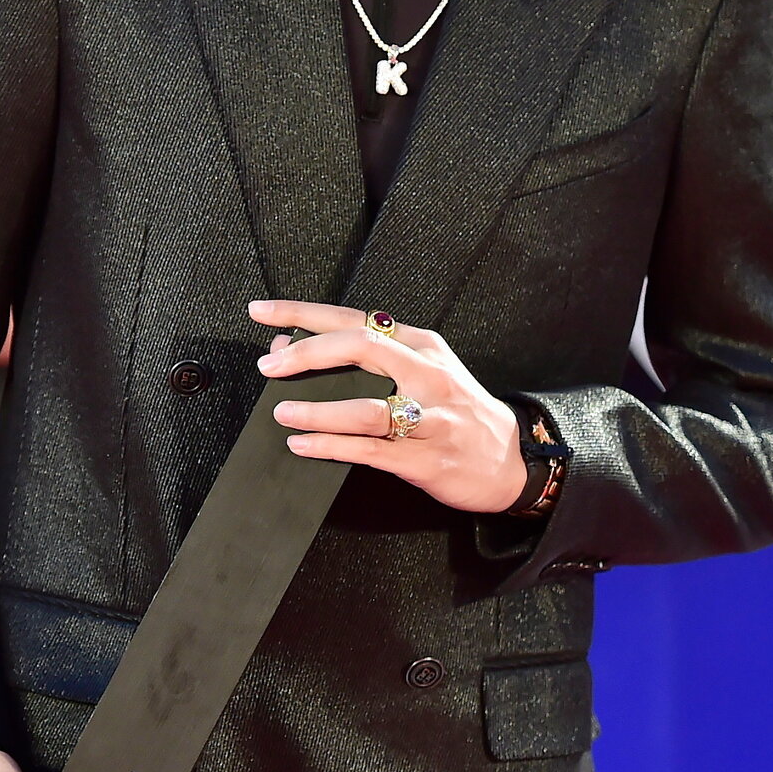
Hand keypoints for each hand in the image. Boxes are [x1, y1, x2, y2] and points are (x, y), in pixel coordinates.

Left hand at [250, 300, 526, 512]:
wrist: (510, 459)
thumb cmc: (457, 411)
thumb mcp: (422, 372)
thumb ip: (367, 359)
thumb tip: (293, 349)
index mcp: (422, 345)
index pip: (356, 319)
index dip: (304, 314)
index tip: (262, 312)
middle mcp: (427, 374)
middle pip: (362, 348)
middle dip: (308, 354)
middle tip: (268, 365)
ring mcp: (429, 418)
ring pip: (365, 407)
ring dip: (316, 410)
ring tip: (282, 413)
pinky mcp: (426, 458)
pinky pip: (370, 450)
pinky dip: (331, 446)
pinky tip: (303, 445)